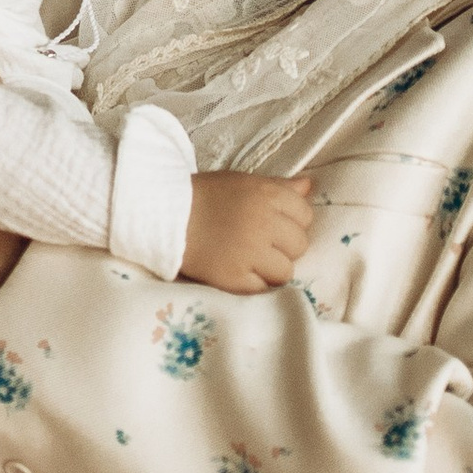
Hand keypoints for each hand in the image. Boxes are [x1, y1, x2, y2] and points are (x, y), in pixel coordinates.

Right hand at [181, 169, 315, 292]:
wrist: (163, 216)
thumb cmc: (204, 197)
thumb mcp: (242, 182)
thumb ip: (278, 186)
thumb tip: (309, 187)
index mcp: (267, 195)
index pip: (305, 215)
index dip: (292, 221)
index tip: (274, 224)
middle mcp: (264, 223)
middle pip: (299, 245)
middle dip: (284, 246)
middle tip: (261, 243)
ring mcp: (250, 253)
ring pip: (285, 271)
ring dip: (272, 268)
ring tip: (251, 261)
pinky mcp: (235, 278)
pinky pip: (263, 289)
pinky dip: (254, 284)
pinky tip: (240, 273)